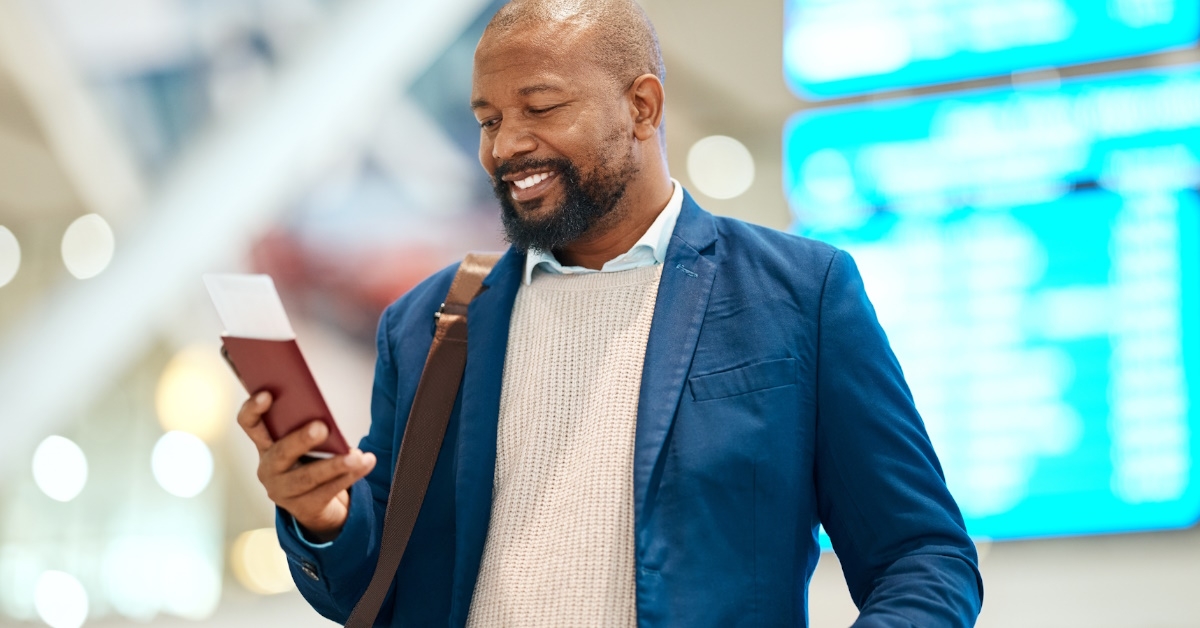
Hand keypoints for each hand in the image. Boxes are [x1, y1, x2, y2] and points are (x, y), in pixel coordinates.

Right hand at [237, 391, 376, 542]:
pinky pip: (327, 491)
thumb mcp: (303, 444)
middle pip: (281, 452)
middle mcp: (269, 468)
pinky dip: (349, 476)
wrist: (316, 505)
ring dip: (335, 465)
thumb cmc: (309, 462)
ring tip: (357, 455)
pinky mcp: (304, 507)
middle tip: (321, 427)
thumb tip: (325, 417)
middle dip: (301, 439)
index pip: (250, 424)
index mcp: (266, 445)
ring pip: (308, 477)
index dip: (253, 410)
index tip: (267, 394)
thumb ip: (305, 427)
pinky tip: (365, 463)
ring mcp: (283, 491)